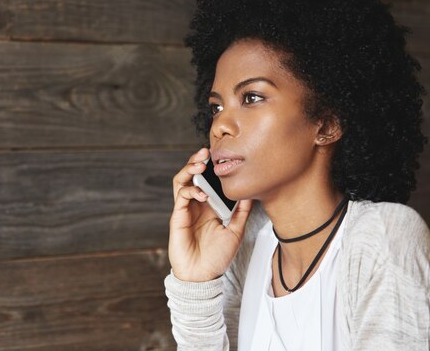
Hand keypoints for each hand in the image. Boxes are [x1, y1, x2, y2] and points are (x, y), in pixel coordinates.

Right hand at [168, 147, 252, 281]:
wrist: (203, 276)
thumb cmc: (217, 257)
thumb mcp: (236, 231)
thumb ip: (241, 212)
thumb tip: (251, 194)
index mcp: (208, 206)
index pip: (206, 179)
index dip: (210, 167)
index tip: (220, 156)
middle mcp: (195, 204)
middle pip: (191, 175)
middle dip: (196, 161)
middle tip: (206, 152)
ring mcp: (185, 209)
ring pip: (181, 181)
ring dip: (189, 170)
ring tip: (200, 164)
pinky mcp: (178, 217)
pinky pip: (181, 197)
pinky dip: (191, 190)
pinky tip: (202, 194)